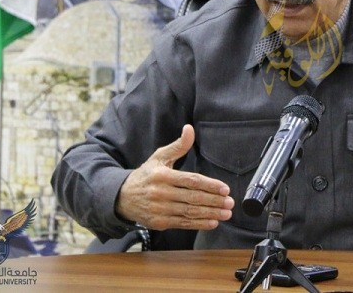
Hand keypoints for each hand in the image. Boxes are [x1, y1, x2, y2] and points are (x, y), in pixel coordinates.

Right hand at [116, 124, 234, 230]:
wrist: (122, 197)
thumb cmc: (146, 175)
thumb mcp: (159, 157)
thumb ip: (178, 146)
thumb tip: (189, 129)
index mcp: (163, 175)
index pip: (191, 180)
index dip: (209, 185)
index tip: (225, 189)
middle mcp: (161, 193)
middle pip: (192, 198)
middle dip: (214, 201)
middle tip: (230, 202)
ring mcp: (160, 209)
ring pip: (189, 212)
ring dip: (210, 214)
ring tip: (226, 213)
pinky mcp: (159, 222)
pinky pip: (182, 223)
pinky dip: (199, 224)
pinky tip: (212, 222)